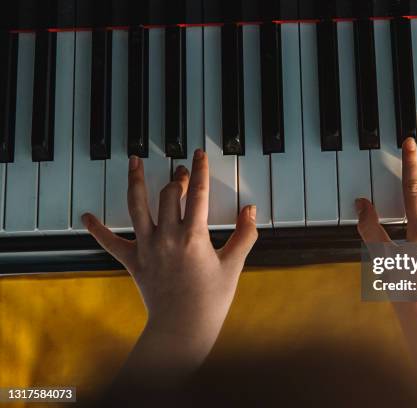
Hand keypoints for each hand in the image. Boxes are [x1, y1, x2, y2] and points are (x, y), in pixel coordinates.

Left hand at [81, 149, 256, 374]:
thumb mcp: (234, 265)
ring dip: (135, 181)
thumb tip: (251, 210)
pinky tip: (87, 217)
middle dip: (176, 178)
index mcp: (194, 236)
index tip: (199, 154)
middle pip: (168, 194)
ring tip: (133, 162)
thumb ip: (245, 234)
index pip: (198, 193)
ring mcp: (148, 247)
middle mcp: (168, 236)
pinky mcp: (134, 261)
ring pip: (137, 206)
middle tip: (181, 170)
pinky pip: (111, 243)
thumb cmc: (211, 300)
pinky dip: (98, 229)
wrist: (183, 327)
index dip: (201, 170)